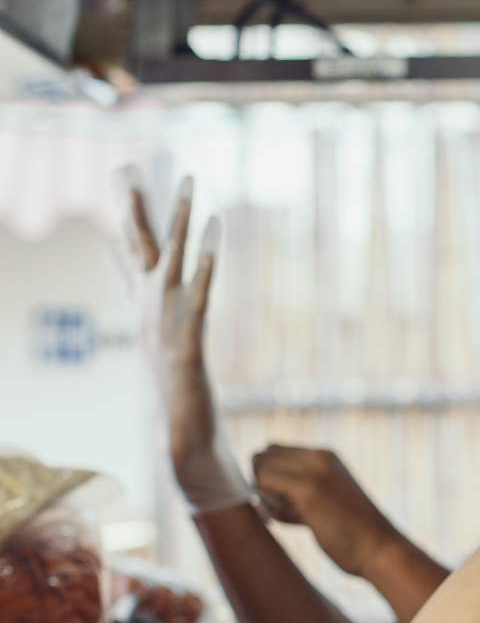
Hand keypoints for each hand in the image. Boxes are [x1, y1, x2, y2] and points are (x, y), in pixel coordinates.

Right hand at [123, 172, 251, 514]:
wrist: (183, 454)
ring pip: (173, 261)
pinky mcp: (189, 343)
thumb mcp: (170, 369)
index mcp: (148, 320)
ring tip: (190, 181)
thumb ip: (167, 346)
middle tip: (125, 169)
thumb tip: (165, 341)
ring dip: (181, 219)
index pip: (131, 264)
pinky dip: (207, 259)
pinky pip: (201, 292)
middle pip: (140, 252)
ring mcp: (168, 328)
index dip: (125, 227)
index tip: (120, 189)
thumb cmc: (181, 416)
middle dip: (133, 210)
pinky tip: (216, 228)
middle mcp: (152, 317)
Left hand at [253, 445, 406, 579]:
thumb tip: (267, 498)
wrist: (382, 551)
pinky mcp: (308, 489)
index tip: (279, 502)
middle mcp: (320, 457)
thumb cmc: (354, 536)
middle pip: (265, 454)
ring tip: (285, 516)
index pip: (276, 451)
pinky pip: (264, 482)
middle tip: (276, 510)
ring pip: (261, 465)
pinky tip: (287, 521)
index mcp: (326, 458)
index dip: (269, 475)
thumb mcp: (328, 502)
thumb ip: (302, 494)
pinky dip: (265, 503)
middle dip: (261, 481)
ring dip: (263, 493)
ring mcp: (314, 470)